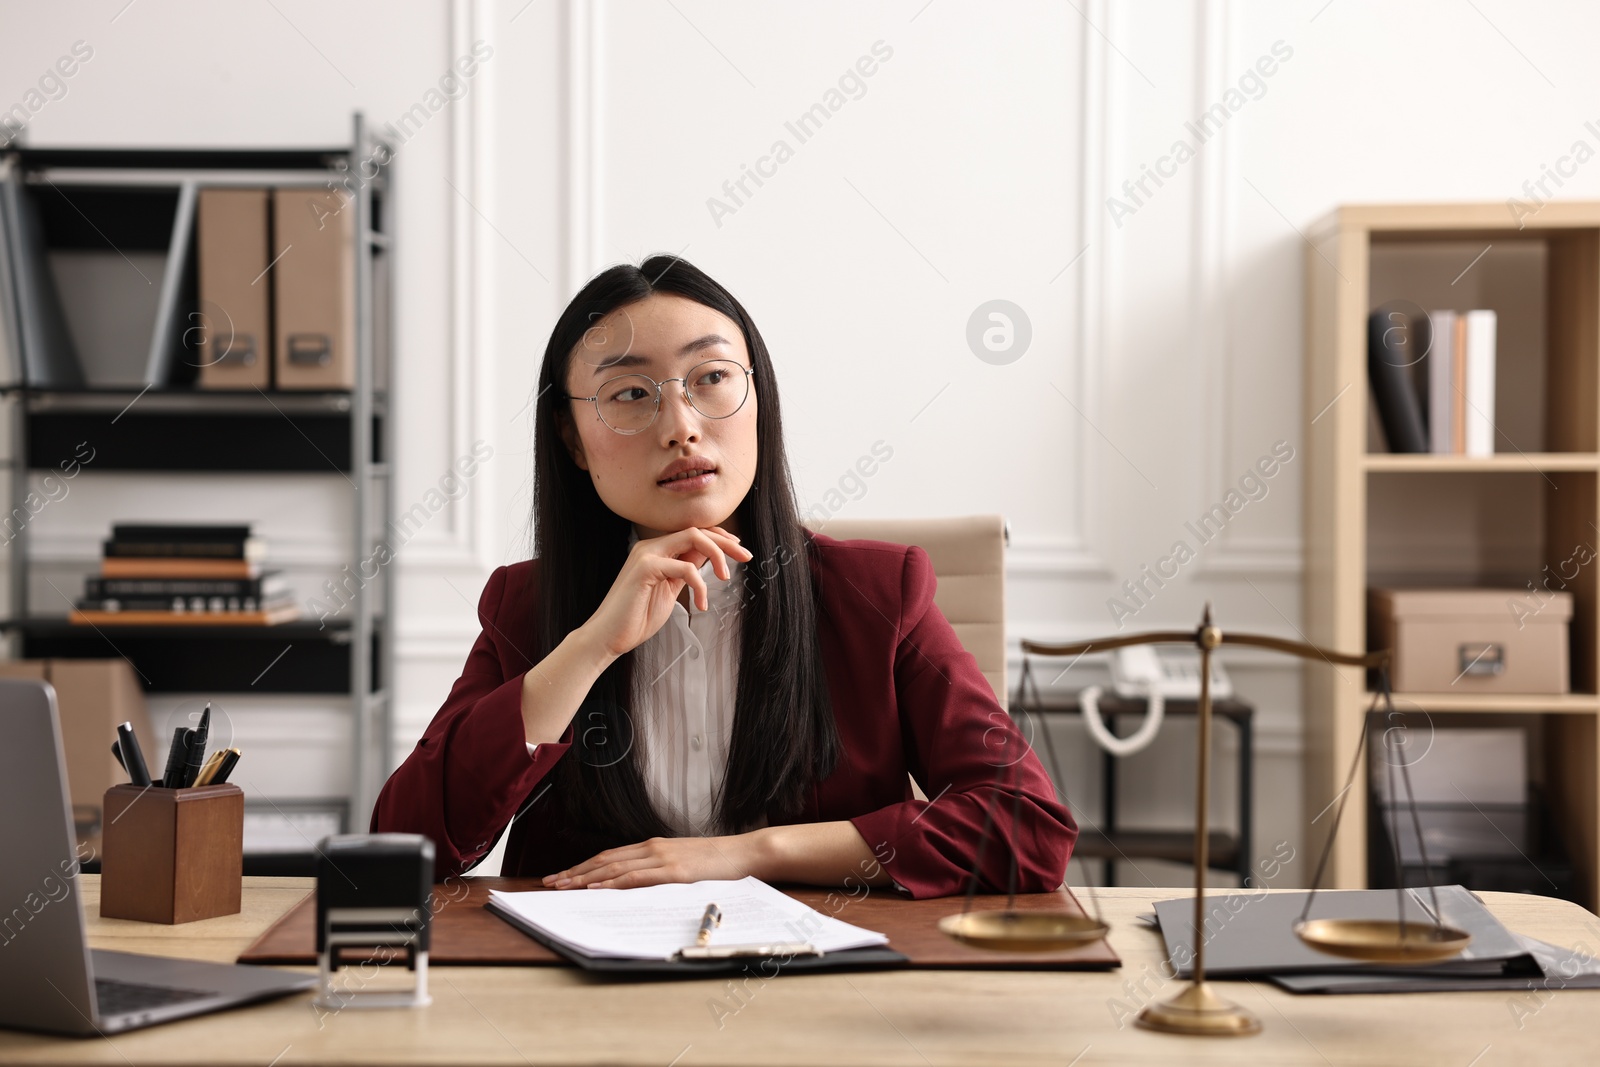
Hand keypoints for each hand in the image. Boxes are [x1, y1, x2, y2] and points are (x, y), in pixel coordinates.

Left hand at [542, 834, 762, 889]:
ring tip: (564, 886)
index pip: (610, 855)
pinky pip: (637, 877)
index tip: (563, 875)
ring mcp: (662, 858)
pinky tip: (597, 888)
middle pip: (605, 860)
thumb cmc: (718, 862)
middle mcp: (653, 848)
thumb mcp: (683, 862)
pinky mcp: (674, 872)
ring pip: (614, 867)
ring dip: (586, 878)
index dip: (584, 866)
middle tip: (551, 883)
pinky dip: (614, 882)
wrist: (745, 853)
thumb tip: (636, 885)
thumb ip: (660, 870)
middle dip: (575, 872)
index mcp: (654, 846)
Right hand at [579, 526, 752, 659]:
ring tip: (726, 577)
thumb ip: (685, 572)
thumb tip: (707, 559)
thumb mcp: (669, 590)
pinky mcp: (645, 569)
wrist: (608, 636)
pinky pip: (685, 567)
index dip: (720, 538)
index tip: (739, 550)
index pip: (694, 533)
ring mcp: (647, 555)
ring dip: (718, 555)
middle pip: (698, 530)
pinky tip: (701, 605)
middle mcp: (651, 547)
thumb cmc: (636, 617)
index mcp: (657, 551)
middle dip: (726, 542)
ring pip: (693, 538)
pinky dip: (700, 585)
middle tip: (746, 557)